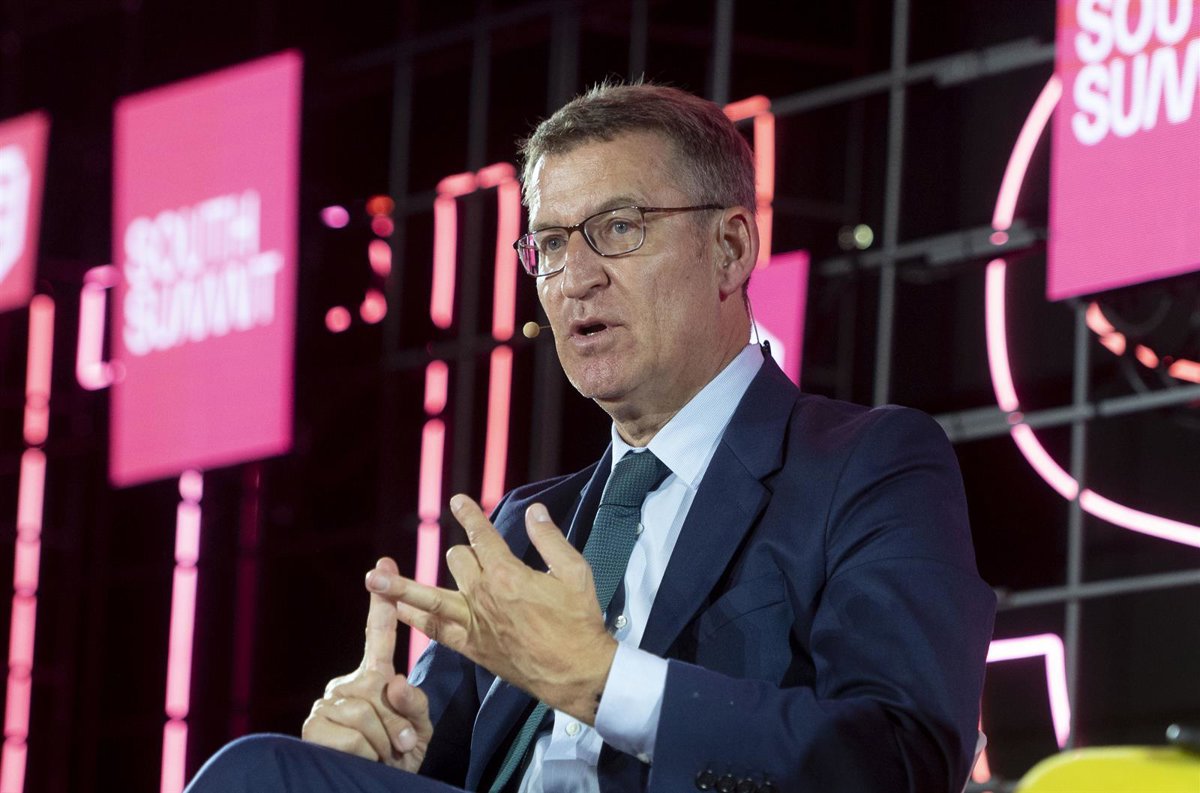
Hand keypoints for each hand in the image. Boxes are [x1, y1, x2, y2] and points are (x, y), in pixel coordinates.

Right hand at [302, 557, 433, 770]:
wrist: (375, 790)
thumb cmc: (399, 759)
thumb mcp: (417, 730)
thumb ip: (414, 705)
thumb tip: (393, 683)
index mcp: (373, 677)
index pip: (378, 635)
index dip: (381, 601)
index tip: (384, 563)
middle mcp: (345, 684)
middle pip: (379, 688)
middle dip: (397, 724)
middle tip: (398, 746)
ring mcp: (326, 703)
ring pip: (365, 712)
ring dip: (384, 742)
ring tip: (382, 755)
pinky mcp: (313, 727)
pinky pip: (352, 734)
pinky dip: (366, 754)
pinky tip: (361, 761)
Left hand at [366, 496, 617, 723]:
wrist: (576, 672)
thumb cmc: (579, 621)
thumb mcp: (575, 572)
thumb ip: (550, 539)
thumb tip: (535, 511)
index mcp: (508, 574)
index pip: (481, 536)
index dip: (469, 515)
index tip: (458, 500)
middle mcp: (483, 596)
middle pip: (456, 560)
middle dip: (463, 552)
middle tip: (475, 556)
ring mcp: (473, 623)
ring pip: (428, 598)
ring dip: (400, 587)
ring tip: (373, 577)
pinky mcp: (471, 648)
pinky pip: (434, 631)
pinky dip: (414, 620)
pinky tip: (396, 612)